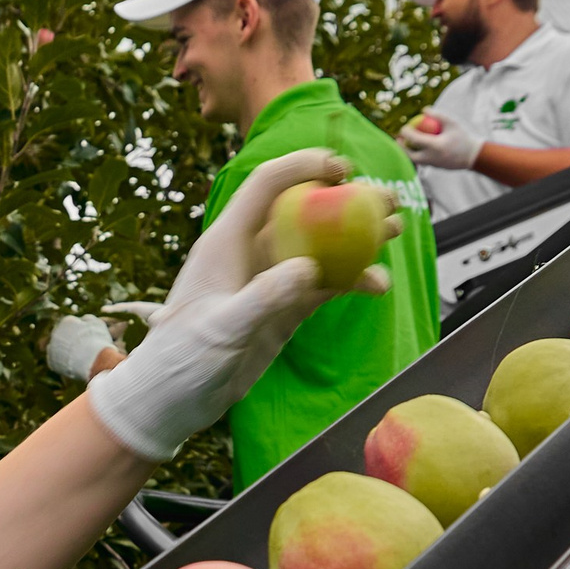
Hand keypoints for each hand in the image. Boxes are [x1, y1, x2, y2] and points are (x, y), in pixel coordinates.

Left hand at [88, 154, 388, 464]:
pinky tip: (378, 285)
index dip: (304, 167)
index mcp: (226, 240)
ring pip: (321, 246)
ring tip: (396, 228)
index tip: (343, 170)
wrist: (172, 401)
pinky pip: (323, 284)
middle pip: (304, 210)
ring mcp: (269, 280)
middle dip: (347, 198)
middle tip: (387, 198)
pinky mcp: (283, 309)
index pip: (267, 185)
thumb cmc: (182, 360)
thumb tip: (308, 269)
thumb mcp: (221, 329)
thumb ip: (263, 297)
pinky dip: (351, 280)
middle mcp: (250, 252)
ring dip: (358, 237)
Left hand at [399, 110, 482, 173]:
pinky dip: (416, 155)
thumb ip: (438, 115)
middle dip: (401, 148)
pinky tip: (415, 148)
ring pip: (414, 160)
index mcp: (435, 146)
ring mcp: (432, 165)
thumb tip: (423, 110)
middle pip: (409, 155)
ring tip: (404, 143)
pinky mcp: (435, 168)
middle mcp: (431, 158)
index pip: (414, 139)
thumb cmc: (463, 137)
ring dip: (407, 153)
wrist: (473, 156)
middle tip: (398, 139)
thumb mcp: (452, 123)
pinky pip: (421, 162)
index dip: (406, 132)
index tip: (404, 127)